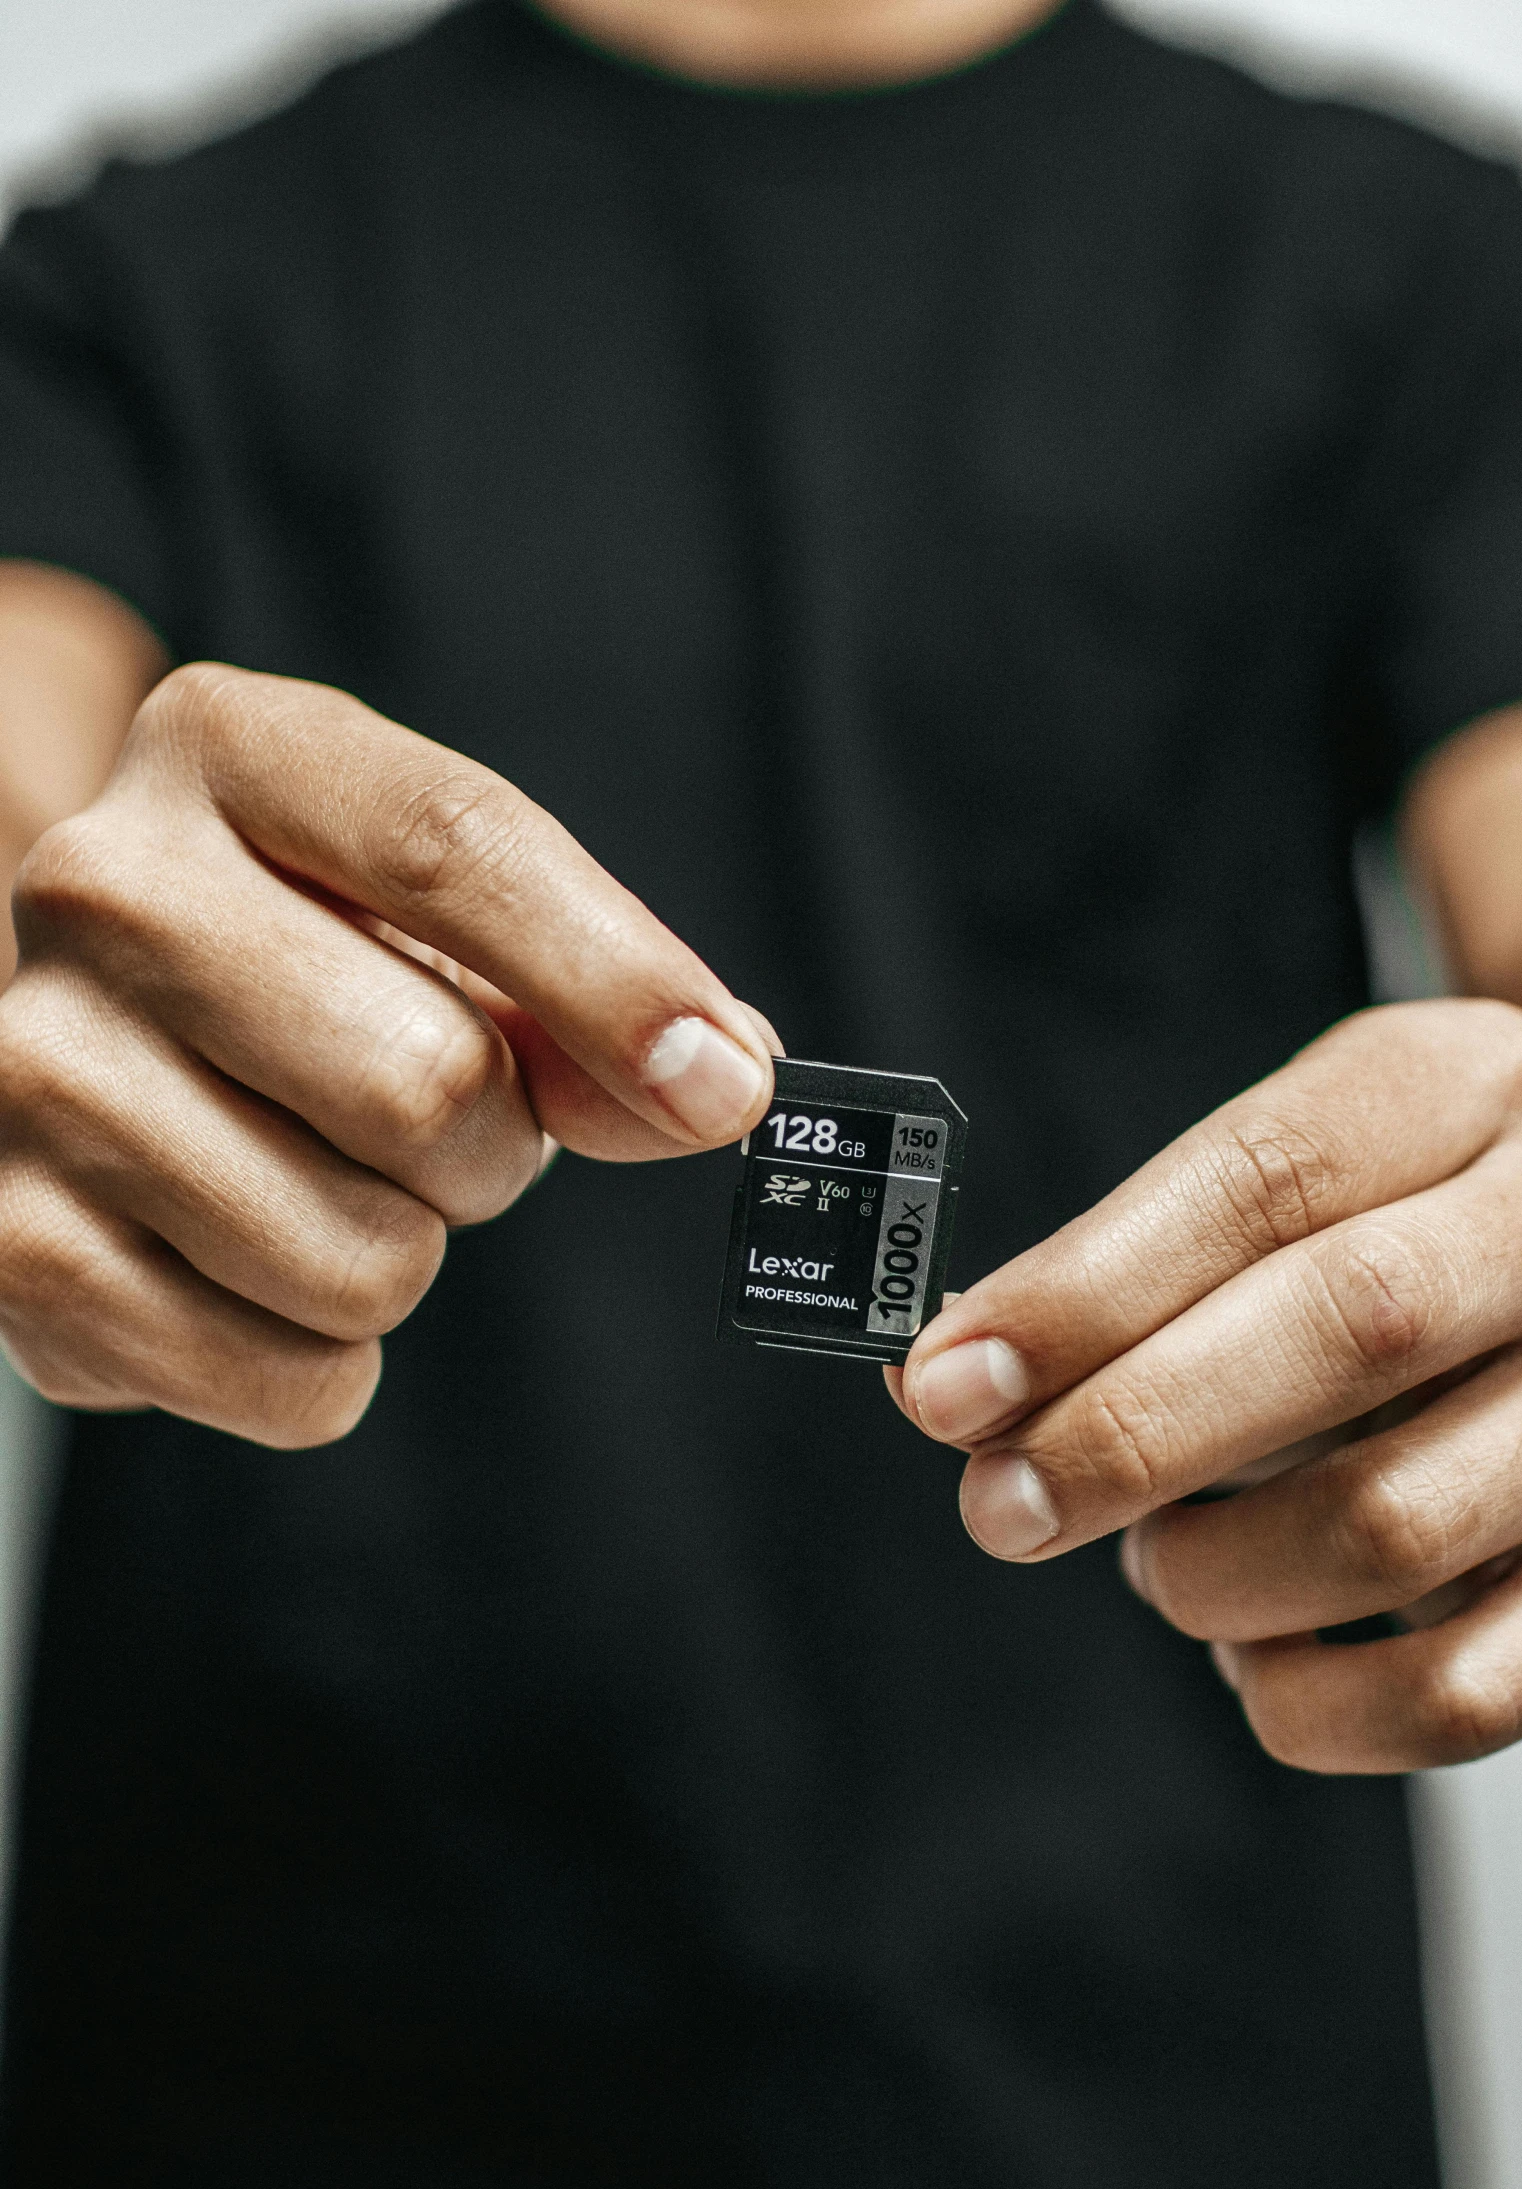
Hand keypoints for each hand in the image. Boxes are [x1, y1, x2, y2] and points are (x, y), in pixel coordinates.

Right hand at [0, 664, 776, 1444]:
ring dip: (401, 1257)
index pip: (455, 847)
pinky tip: (248, 1270)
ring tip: (316, 1180)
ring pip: (367, 1259)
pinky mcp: (11, 1248)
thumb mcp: (439, 921)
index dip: (616, 984)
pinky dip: (320, 1364)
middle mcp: (101, 888)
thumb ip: (588, 990)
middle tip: (430, 1125)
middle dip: (487, 1148)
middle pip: (425, 1085)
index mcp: (229, 750)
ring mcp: (35, 1071)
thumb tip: (715, 1081)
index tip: (726, 1089)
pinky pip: (293, 1380)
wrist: (98, 1040)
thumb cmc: (302, 965)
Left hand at [889, 1000, 1521, 1771]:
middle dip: (1131, 1435)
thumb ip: (1134, 1262)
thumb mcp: (1295, 1172)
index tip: (944, 1381)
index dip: (1086, 1292)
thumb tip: (945, 1382)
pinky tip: (1260, 1653)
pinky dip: (1314, 1705)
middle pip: (1351, 1328)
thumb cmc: (1401, 1222)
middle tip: (1003, 1503)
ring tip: (1162, 1561)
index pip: (1265, 1178)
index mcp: (1461, 1091)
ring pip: (1399, 1524)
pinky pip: (1462, 1693)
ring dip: (1215, 1574)